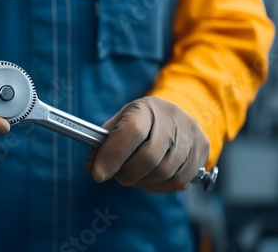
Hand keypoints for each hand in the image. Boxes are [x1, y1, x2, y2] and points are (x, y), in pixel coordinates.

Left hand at [85, 96, 208, 191]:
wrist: (173, 113)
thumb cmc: (140, 121)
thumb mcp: (118, 124)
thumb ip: (102, 144)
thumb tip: (91, 167)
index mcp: (145, 108)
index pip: (131, 131)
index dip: (113, 155)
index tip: (98, 175)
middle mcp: (172, 118)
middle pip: (149, 157)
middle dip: (127, 174)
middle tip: (118, 175)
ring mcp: (191, 133)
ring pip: (165, 173)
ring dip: (143, 182)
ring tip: (135, 176)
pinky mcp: (203, 148)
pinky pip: (179, 180)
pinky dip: (159, 186)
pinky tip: (151, 178)